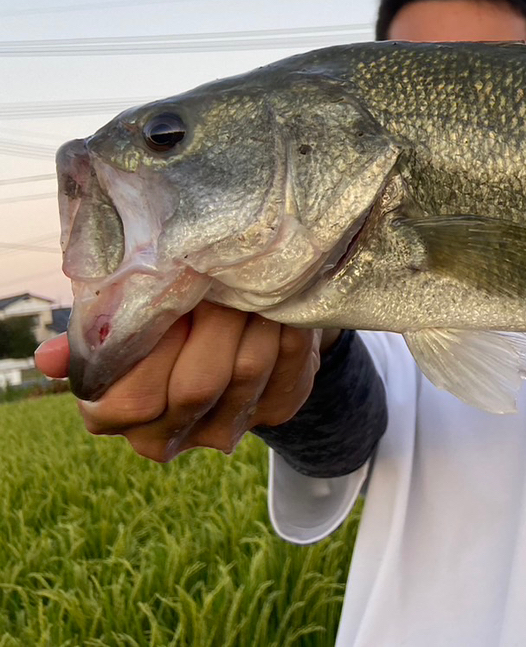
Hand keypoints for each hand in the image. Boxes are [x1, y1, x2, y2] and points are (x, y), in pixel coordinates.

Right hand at [35, 302, 324, 462]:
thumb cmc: (165, 317)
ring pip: (248, 370)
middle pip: (197, 385)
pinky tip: (277, 307)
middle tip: (219, 279)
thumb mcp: (125, 319)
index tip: (173, 299)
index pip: (134, 397)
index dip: (159, 346)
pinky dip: (286, 329)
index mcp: (113, 412)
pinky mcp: (275, 410)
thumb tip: (48, 359)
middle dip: (213, 322)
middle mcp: (167, 435)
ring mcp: (224, 430)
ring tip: (248, 285)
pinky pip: (289, 366)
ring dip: (253, 318)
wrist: (229, 324)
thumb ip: (95, 331)